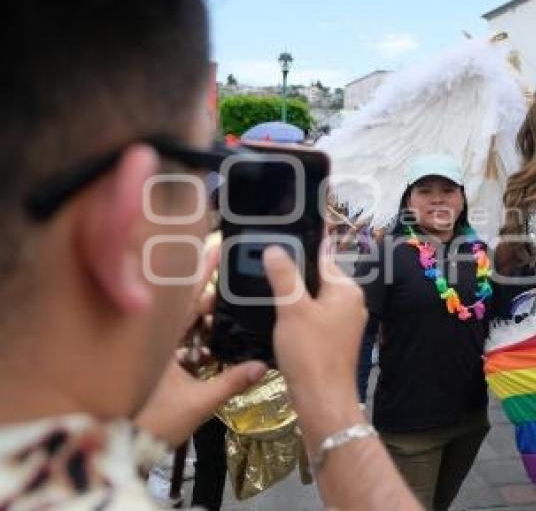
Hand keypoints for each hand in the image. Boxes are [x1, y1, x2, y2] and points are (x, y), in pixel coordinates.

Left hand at [134, 236, 265, 445]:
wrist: (112, 447)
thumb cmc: (148, 422)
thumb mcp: (196, 403)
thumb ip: (230, 383)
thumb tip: (262, 366)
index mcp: (158, 341)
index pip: (184, 299)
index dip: (199, 274)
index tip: (211, 249)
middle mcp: (149, 341)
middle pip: (179, 305)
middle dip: (201, 287)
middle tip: (220, 265)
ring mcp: (145, 354)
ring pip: (175, 323)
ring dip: (197, 311)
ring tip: (221, 297)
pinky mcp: (145, 370)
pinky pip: (172, 343)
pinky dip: (190, 335)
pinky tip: (209, 332)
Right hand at [262, 246, 366, 443]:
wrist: (322, 401)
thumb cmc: (310, 353)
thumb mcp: (292, 309)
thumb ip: (284, 276)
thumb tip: (276, 248)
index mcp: (347, 289)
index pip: (320, 258)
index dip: (296, 252)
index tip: (272, 247)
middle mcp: (351, 303)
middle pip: (317, 278)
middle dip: (292, 277)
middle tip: (262, 273)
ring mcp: (344, 323)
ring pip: (314, 299)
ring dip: (293, 298)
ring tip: (266, 295)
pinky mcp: (335, 340)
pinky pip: (314, 318)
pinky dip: (298, 316)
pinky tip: (279, 320)